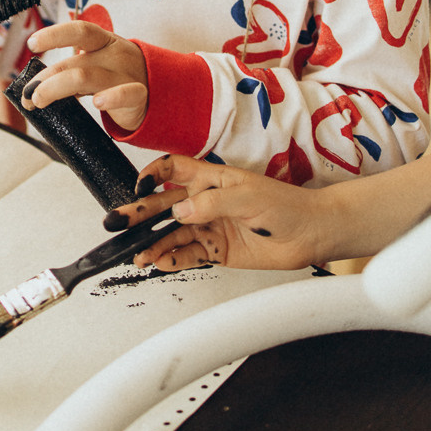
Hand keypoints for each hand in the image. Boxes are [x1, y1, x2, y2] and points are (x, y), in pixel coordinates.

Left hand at [25, 22, 147, 132]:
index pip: (79, 31)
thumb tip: (35, 87)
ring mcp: (127, 74)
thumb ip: (71, 72)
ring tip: (39, 101)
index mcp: (104, 42)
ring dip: (57, 88)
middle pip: (74, 62)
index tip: (32, 43)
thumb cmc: (120, 77)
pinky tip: (97, 103)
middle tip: (28, 94)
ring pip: (87, 77)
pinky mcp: (138, 96)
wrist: (162, 92)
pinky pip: (125, 94)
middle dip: (45, 78)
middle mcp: (114, 54)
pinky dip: (111, 97)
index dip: (55, 34)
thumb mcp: (97, 66)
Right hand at [100, 154, 329, 271]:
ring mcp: (209, 226)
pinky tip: (160, 261)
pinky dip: (172, 259)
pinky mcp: (216, 250)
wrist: (310, 234)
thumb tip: (181, 209)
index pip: (174, 169)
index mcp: (211, 179)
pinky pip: (187, 254)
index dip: (154, 174)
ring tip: (137, 253)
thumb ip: (212, 202)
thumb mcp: (248, 195)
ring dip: (153, 242)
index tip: (139, 185)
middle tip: (120, 223)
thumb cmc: (287, 205)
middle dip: (140, 213)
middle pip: (164, 205)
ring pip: (172, 234)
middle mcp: (205, 202)